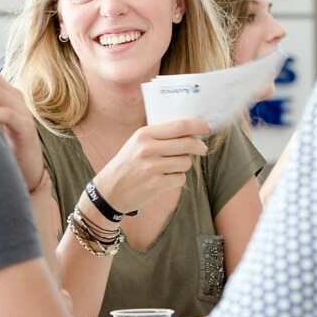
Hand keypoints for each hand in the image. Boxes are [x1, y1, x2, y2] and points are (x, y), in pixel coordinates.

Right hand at [94, 119, 210, 213]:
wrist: (109, 190)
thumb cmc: (127, 165)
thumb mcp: (137, 143)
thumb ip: (160, 136)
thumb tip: (190, 131)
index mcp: (144, 135)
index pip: (178, 126)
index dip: (197, 126)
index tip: (206, 128)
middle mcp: (148, 149)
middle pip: (187, 143)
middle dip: (200, 146)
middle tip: (203, 149)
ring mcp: (152, 167)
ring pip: (185, 162)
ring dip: (183, 165)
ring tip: (169, 168)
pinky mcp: (156, 184)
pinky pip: (180, 178)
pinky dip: (176, 179)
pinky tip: (164, 179)